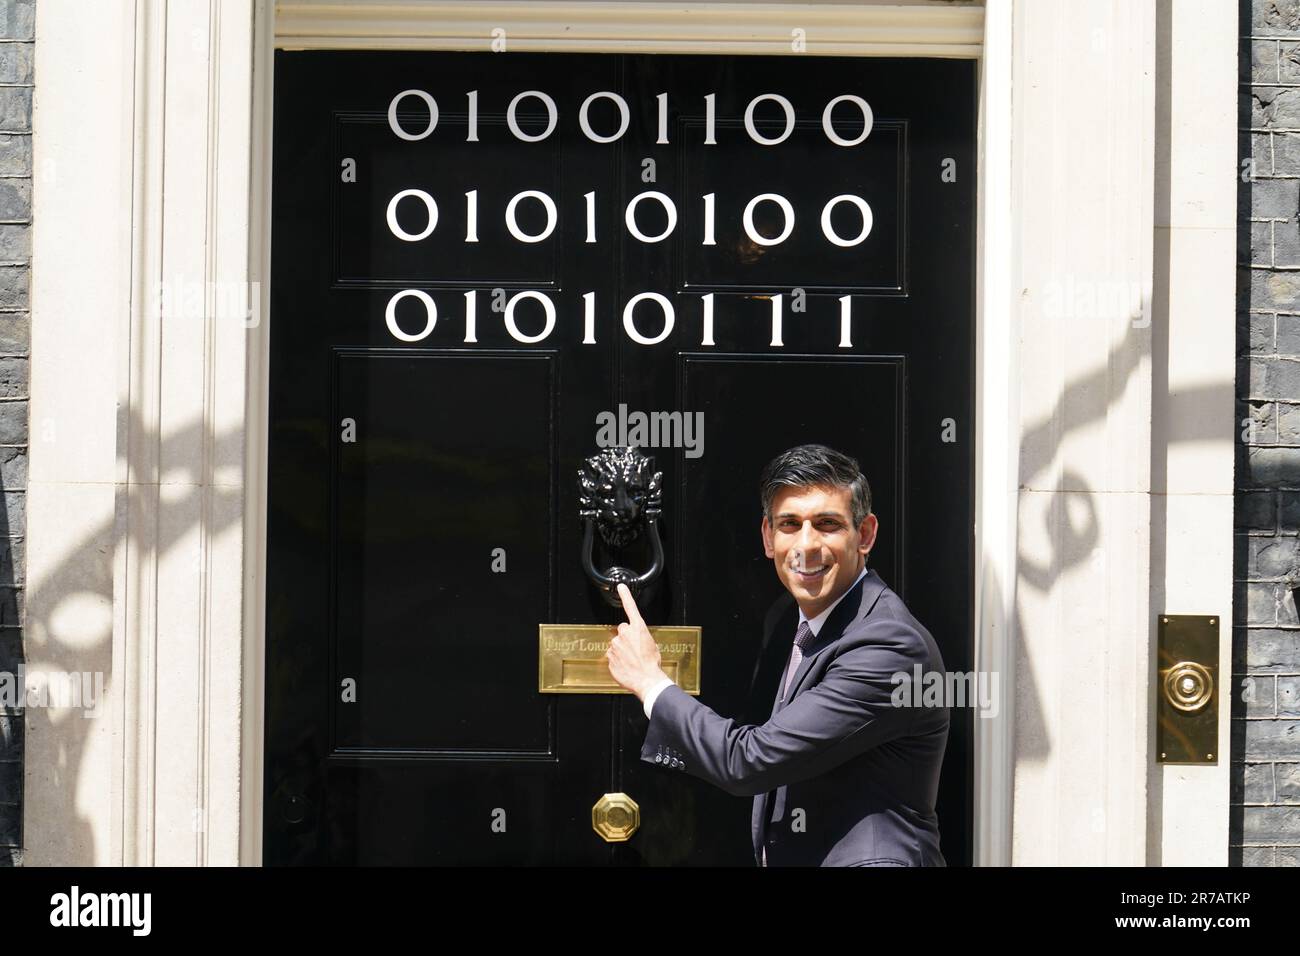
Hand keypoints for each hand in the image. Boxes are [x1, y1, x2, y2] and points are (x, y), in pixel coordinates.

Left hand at [605, 583, 666, 699]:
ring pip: (616, 643)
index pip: (631, 607)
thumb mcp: (652, 646)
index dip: (625, 595)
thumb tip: (637, 640)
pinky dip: (617, 659)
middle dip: (626, 637)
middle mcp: (625, 634)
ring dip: (621, 649)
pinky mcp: (609, 656)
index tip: (620, 587)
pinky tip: (625, 665)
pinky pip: (612, 655)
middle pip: (622, 630)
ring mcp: (615, 645)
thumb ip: (641, 638)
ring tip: (631, 660)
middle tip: (633, 648)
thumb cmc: (651, 664)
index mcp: (638, 629)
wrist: (646, 679)